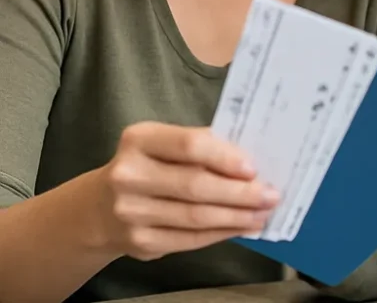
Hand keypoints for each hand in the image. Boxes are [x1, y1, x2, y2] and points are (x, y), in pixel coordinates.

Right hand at [94, 122, 280, 260]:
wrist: (99, 208)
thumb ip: (200, 147)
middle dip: (240, 193)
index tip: (254, 168)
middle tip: (271, 195)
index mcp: (139, 140)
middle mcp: (129, 175)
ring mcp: (131, 212)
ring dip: (236, 216)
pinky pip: (190, 240)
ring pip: (195, 217)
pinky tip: (242, 227)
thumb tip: (251, 164)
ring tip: (263, 213)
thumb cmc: (148, 166)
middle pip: (195, 186)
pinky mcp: (139, 242)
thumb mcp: (163, 145)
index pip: (189, 146)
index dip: (224, 157)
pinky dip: (221, 233)